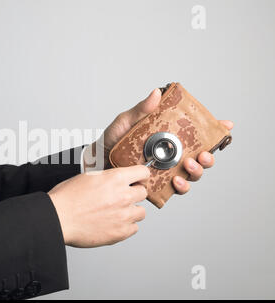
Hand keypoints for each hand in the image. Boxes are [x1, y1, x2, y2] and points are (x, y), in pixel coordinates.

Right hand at [48, 165, 149, 247]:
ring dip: (131, 211)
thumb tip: (115, 179)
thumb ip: (107, 177)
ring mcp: (124, 215)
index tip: (137, 180)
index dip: (140, 177)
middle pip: (143, 193)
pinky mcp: (120, 232)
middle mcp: (123, 196)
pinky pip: (134, 228)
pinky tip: (113, 223)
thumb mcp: (88, 177)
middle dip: (134, 194)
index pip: (143, 173)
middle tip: (122, 197)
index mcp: (115, 178)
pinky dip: (126, 226)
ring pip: (141, 212)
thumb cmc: (67, 198)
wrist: (58, 218)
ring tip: (117, 212)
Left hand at [83, 88, 233, 193]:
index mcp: (168, 137)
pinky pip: (175, 189)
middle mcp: (171, 155)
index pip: (196, 134)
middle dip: (208, 157)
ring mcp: (166, 171)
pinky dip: (181, 186)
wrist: (96, 161)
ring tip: (188, 165)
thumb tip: (156, 93)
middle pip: (200, 157)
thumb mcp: (125, 122)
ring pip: (192, 175)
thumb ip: (141, 110)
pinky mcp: (157, 185)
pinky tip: (176, 181)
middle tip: (203, 154)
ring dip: (197, 171)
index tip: (227, 125)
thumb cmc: (112, 140)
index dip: (215, 131)